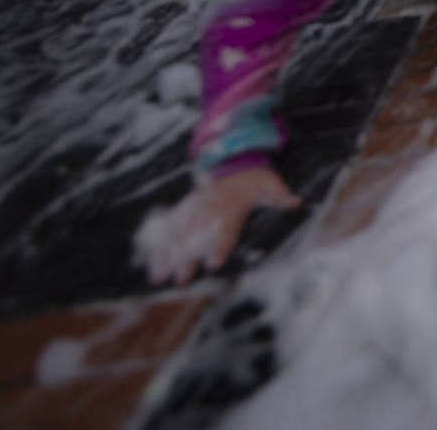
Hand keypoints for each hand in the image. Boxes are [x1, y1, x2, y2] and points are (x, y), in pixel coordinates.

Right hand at [134, 165, 301, 285]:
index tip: (213, 264)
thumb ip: (281, 195)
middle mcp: (209, 211)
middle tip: (174, 281)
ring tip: (154, 277)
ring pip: (176, 235)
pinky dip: (152, 242)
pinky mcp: (184, 208)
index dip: (219, 246)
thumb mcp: (271, 183)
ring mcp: (194, 209)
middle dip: (184, 259)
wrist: (234, 155)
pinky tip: (138, 259)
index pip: (225, 230)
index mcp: (231, 208)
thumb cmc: (255, 176)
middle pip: (195, 238)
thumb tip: (298, 202)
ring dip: (164, 256)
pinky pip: (165, 226)